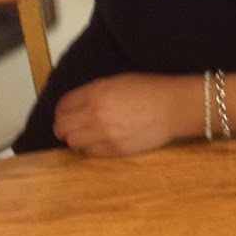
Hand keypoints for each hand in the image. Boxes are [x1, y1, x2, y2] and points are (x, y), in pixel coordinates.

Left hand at [53, 73, 191, 156]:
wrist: (174, 107)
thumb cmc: (150, 90)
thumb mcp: (116, 81)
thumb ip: (93, 92)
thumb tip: (77, 105)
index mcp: (95, 93)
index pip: (63, 106)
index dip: (61, 111)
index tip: (64, 114)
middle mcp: (95, 114)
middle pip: (62, 127)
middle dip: (63, 127)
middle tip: (68, 128)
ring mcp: (105, 134)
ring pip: (74, 143)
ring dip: (76, 140)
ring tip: (84, 136)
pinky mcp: (116, 150)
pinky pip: (91, 153)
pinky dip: (90, 149)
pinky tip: (99, 142)